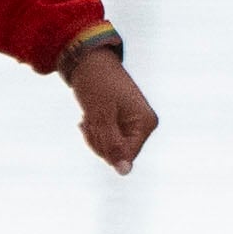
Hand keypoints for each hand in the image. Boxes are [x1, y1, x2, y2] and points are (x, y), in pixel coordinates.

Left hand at [69, 48, 156, 171]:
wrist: (87, 62)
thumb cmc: (96, 85)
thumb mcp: (101, 117)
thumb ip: (113, 145)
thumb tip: (124, 171)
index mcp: (145, 123)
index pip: (127, 155)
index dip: (106, 148)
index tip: (95, 127)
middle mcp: (143, 126)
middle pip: (119, 155)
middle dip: (99, 141)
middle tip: (91, 120)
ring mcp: (132, 125)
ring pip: (110, 150)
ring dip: (95, 136)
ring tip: (90, 116)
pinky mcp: (121, 123)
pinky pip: (107, 141)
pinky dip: (94, 132)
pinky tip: (88, 118)